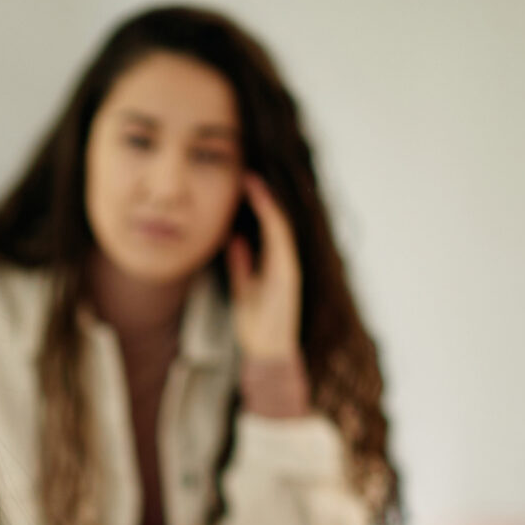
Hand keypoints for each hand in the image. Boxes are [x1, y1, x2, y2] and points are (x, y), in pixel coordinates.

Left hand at [225, 174, 302, 365]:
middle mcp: (284, 260)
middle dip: (263, 195)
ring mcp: (289, 265)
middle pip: (276, 219)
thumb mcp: (243, 287)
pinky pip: (282, 240)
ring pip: (281, 224)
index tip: (242, 181)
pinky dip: (273, 219)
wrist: (267, 352)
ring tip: (252, 180)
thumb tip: (234, 240)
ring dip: (268, 202)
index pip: (267, 225)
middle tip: (247, 171)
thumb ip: (241, 264)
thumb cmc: (256, 324)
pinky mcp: (289, 273)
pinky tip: (262, 203)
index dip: (257, 202)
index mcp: (274, 262)